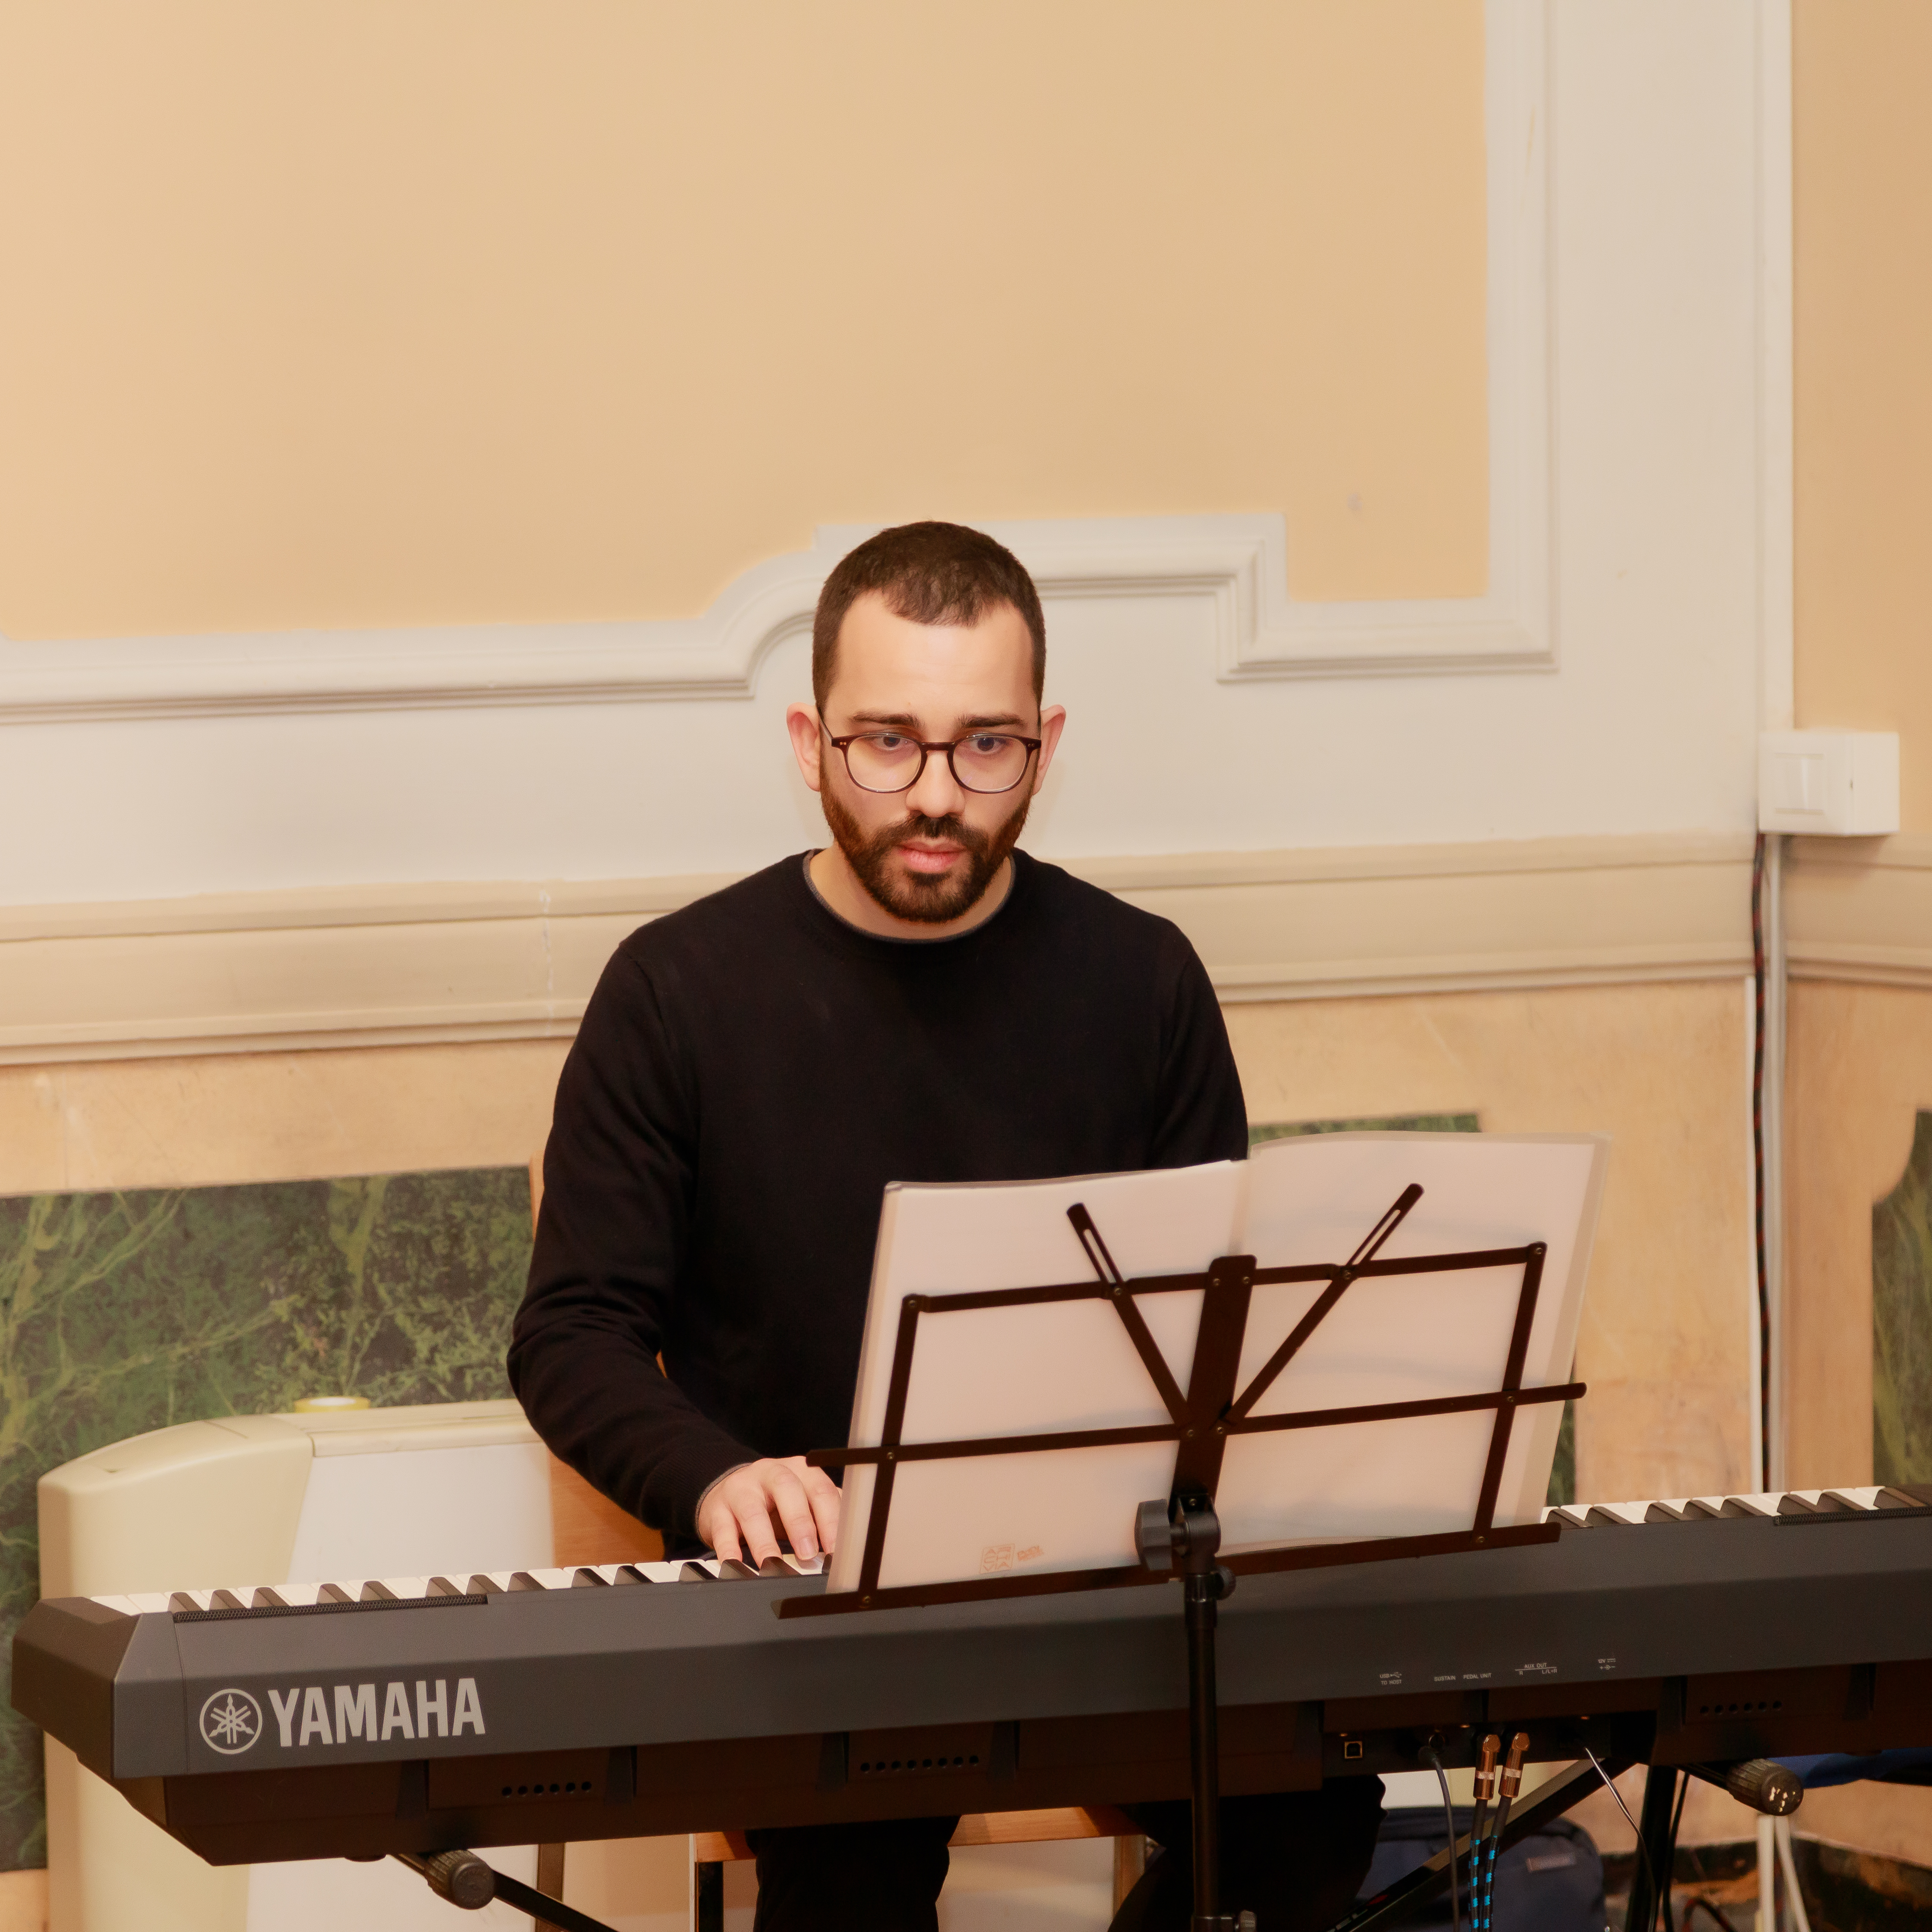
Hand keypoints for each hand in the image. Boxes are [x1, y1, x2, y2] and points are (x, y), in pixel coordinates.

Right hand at [696, 1456, 839, 1566]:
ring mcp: (742, 1488)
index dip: (831, 1520)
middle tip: (808, 1553)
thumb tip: (845, 1549)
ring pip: (752, 1510)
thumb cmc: (776, 1503)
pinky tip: (735, 1565)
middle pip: (788, 1490)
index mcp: (801, 1471)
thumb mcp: (803, 1502)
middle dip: (800, 1522)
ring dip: (763, 1540)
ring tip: (771, 1564)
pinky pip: (722, 1528)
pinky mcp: (718, 1508)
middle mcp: (771, 1473)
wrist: (731, 1492)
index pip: (820, 1490)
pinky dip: (728, 1549)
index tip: (836, 1550)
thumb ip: (823, 1518)